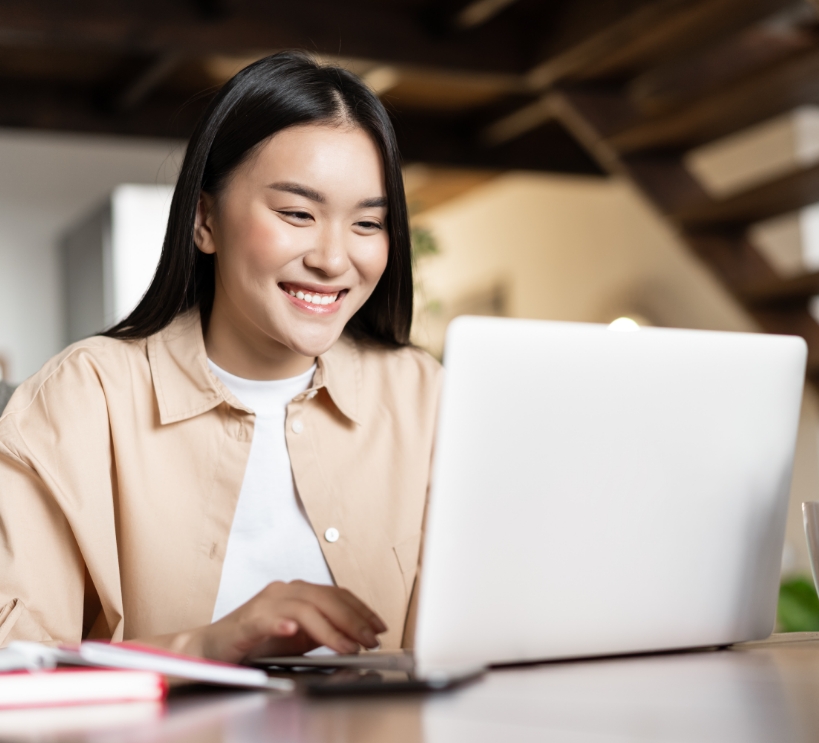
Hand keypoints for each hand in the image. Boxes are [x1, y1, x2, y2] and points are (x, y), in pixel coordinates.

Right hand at [158, 581, 386, 662]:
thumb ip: (320, 630)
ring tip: (348, 646)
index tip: (380, 625)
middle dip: (353, 620)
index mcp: (295, 592)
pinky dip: (281, 624)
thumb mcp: (295, 635)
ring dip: (329, 628)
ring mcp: (263, 605)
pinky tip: (292, 631)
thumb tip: (354, 636)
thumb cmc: (252, 642)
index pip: (336, 594)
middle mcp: (282, 592)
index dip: (361, 609)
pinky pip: (266, 620)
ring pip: (304, 608)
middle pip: (325, 598)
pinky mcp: (245, 623)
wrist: (209, 649)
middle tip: (371, 640)